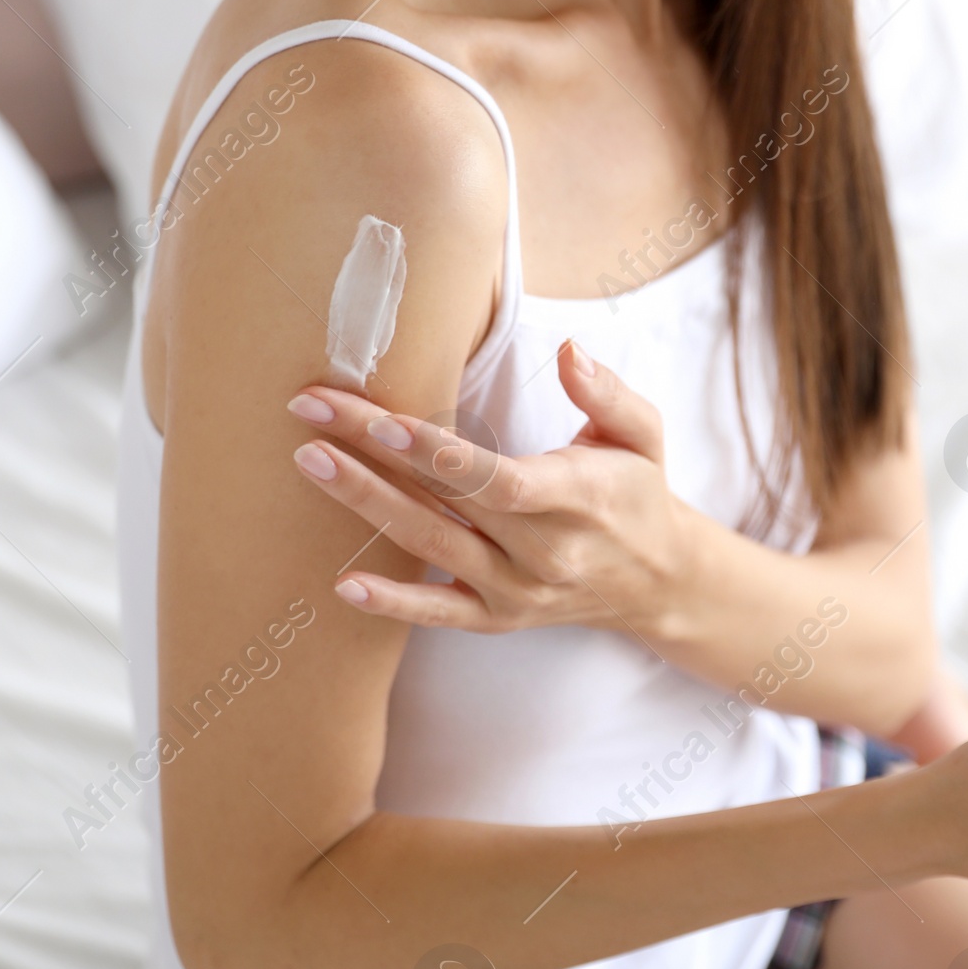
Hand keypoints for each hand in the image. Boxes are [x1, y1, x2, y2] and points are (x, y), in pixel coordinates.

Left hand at [286, 339, 692, 636]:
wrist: (657, 581)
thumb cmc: (639, 491)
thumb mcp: (643, 432)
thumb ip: (605, 392)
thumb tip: (569, 351)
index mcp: (577, 497)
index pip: (497, 478)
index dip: (438, 455)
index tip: (383, 421)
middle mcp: (543, 550)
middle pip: (445, 501)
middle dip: (372, 454)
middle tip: (311, 411)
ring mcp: (516, 589)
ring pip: (430, 547)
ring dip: (365, 504)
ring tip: (310, 462)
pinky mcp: (497, 617)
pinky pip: (439, 614)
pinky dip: (392, 604)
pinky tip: (343, 584)